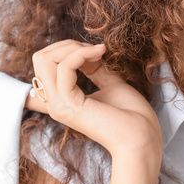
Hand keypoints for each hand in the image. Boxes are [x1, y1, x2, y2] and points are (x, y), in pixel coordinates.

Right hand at [26, 40, 162, 161]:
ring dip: (73, 47)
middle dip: (67, 45)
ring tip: (98, 51)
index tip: (93, 52)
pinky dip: (82, 53)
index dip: (66, 51)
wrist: (142, 138)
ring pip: (45, 60)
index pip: (44, 66)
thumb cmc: (131, 116)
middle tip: (94, 50)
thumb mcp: (110, 83)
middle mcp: (54, 103)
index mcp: (62, 100)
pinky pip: (63, 67)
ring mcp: (58, 105)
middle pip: (41, 59)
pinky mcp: (68, 104)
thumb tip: (84, 50)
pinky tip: (100, 53)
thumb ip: (94, 67)